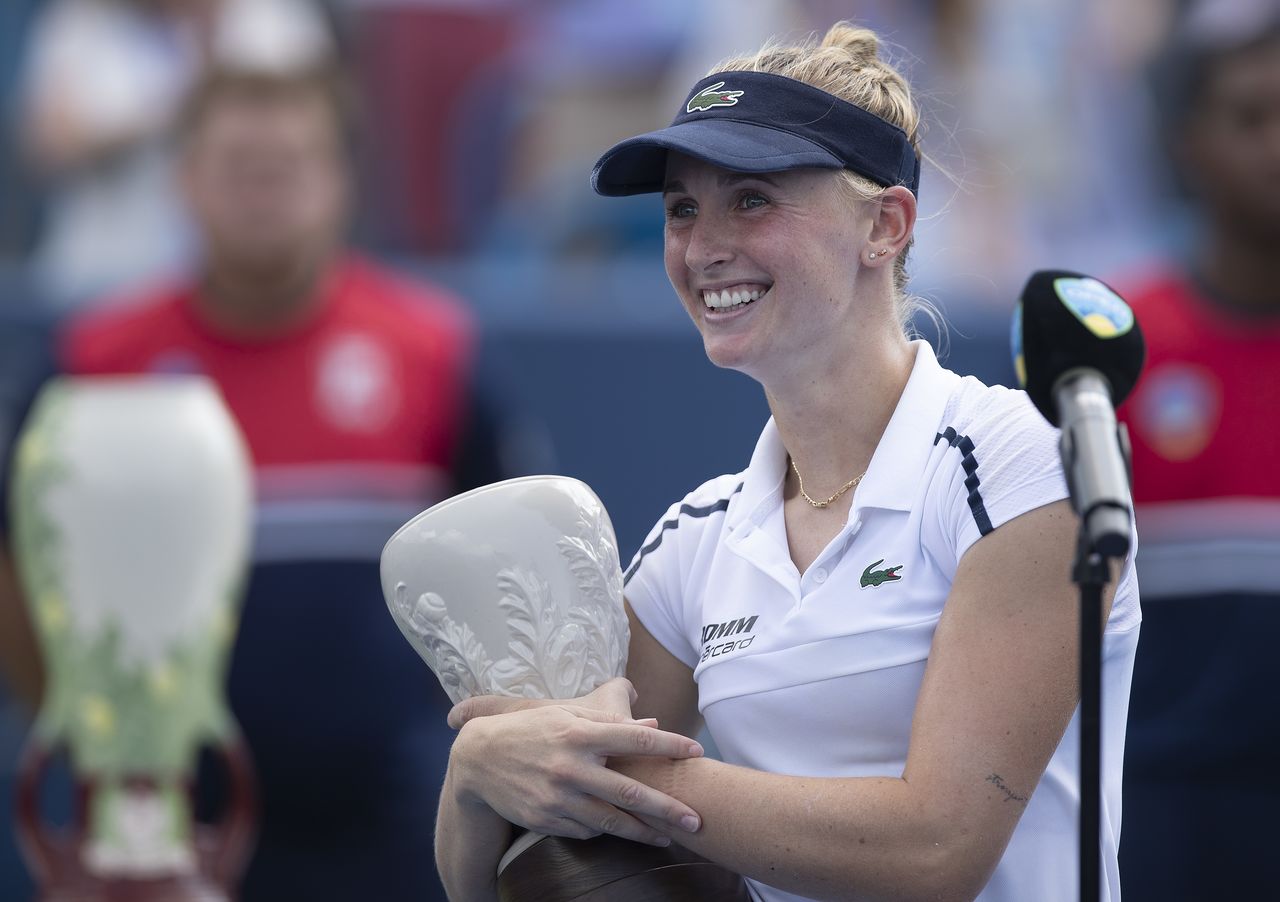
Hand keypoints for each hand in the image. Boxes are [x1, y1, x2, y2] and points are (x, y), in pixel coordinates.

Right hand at [448, 680, 703, 845]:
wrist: (478, 759)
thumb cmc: (530, 729)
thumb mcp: (565, 713)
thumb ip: (609, 720)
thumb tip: (652, 726)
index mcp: (579, 732)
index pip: (634, 739)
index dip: (669, 746)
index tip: (697, 751)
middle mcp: (571, 766)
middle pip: (630, 792)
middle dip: (667, 809)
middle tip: (696, 820)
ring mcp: (557, 797)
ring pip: (611, 821)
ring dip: (643, 832)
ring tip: (667, 838)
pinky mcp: (545, 819)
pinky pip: (585, 830)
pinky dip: (603, 830)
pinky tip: (618, 830)